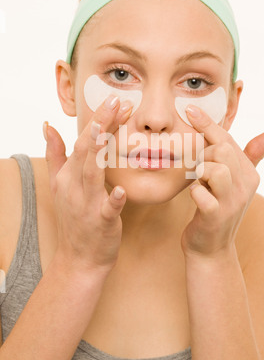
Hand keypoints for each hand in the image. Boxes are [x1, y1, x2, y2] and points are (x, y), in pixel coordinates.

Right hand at [44, 96, 132, 272]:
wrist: (79, 259)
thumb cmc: (73, 219)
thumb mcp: (58, 185)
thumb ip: (55, 155)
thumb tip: (48, 126)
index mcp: (67, 176)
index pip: (82, 142)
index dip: (97, 121)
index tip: (113, 100)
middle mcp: (74, 187)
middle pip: (86, 151)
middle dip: (100, 125)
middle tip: (116, 101)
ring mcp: (87, 205)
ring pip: (92, 173)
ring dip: (99, 151)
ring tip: (107, 128)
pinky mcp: (101, 223)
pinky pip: (107, 211)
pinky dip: (113, 201)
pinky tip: (120, 191)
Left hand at [181, 106, 263, 258]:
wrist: (210, 249)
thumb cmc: (216, 209)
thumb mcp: (234, 182)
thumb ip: (250, 156)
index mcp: (249, 173)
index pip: (227, 139)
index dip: (207, 123)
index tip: (189, 108)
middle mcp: (245, 185)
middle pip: (222, 149)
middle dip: (202, 151)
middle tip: (194, 165)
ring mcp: (232, 202)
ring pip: (214, 168)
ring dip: (198, 172)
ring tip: (197, 183)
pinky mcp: (216, 216)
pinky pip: (202, 195)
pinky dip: (194, 193)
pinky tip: (195, 198)